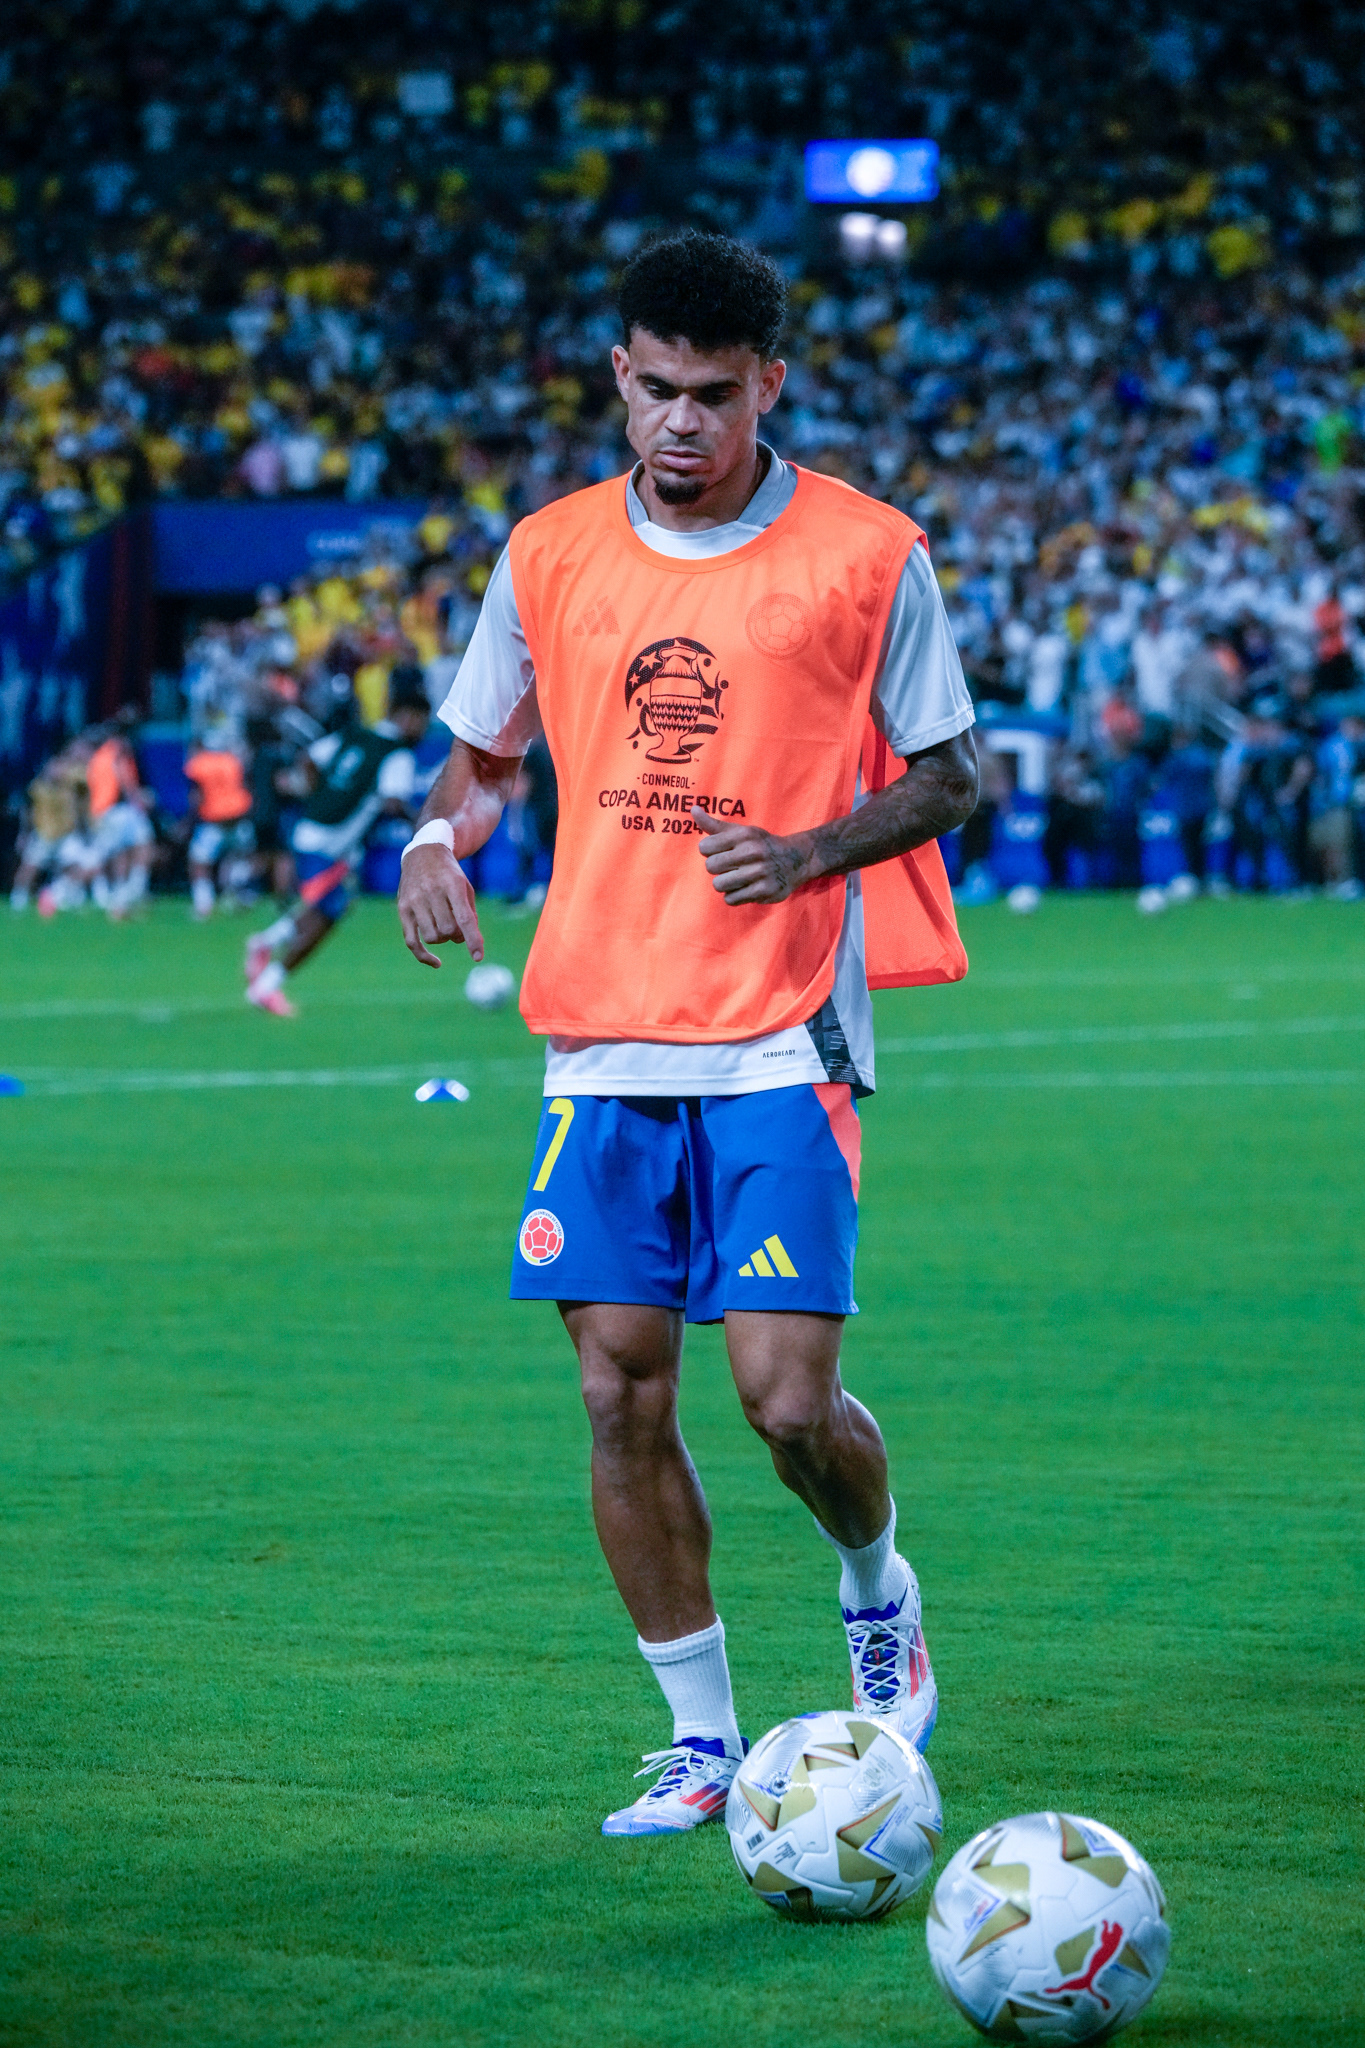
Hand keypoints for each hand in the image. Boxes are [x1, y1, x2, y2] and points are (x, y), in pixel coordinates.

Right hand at [397, 844, 484, 967]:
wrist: (423, 853)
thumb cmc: (449, 873)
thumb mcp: (465, 887)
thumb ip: (470, 914)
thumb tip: (471, 942)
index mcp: (452, 884)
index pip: (463, 918)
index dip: (472, 939)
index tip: (478, 956)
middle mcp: (431, 891)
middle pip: (447, 930)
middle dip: (457, 935)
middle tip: (458, 927)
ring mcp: (414, 900)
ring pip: (432, 937)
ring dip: (443, 939)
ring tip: (445, 927)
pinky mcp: (402, 908)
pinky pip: (411, 941)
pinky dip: (424, 956)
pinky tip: (437, 963)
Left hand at [692, 804, 813, 904]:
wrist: (794, 860)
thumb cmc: (759, 845)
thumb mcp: (740, 832)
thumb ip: (714, 825)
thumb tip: (693, 809)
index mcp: (744, 835)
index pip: (705, 847)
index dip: (709, 851)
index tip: (721, 851)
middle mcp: (752, 852)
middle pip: (711, 867)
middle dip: (717, 868)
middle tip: (730, 866)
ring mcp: (759, 872)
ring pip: (719, 885)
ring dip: (724, 884)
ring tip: (736, 878)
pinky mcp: (764, 891)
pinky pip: (731, 899)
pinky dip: (734, 896)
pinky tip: (745, 888)